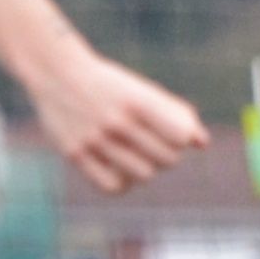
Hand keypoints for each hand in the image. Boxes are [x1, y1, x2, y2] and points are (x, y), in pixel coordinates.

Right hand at [28, 46, 205, 194]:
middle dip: (168, 157)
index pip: (180, 137)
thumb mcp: (140, 90)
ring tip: (138, 158)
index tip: (174, 137)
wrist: (56, 73)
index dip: (182, 141)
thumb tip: (202, 143)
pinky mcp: (75, 154)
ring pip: (143, 175)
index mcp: (136, 102)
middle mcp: (116, 122)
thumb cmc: (107, 84)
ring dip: (147, 170)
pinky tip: (121, 171)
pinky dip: (122, 184)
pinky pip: (112, 186)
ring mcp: (94, 140)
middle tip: (156, 148)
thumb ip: (173, 113)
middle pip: (165, 159)